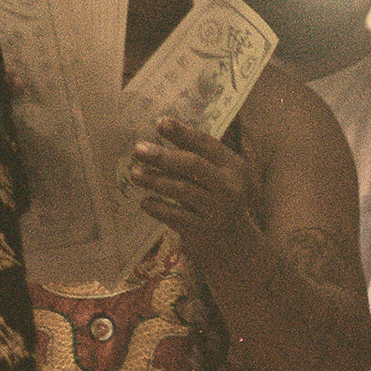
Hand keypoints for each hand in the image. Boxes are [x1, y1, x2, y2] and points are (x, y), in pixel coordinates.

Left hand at [127, 118, 256, 272]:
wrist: (236, 248)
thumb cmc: (220, 203)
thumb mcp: (220, 178)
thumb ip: (199, 159)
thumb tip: (163, 130)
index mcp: (234, 167)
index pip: (206, 144)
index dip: (182, 133)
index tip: (160, 122)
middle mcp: (228, 187)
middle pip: (192, 165)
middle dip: (163, 156)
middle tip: (137, 149)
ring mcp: (216, 210)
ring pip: (181, 190)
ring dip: (155, 180)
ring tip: (134, 174)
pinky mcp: (202, 231)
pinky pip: (174, 215)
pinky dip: (157, 207)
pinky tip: (144, 202)